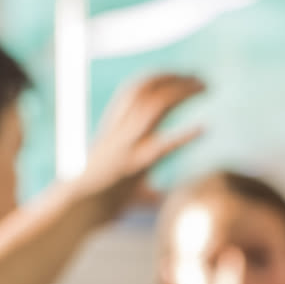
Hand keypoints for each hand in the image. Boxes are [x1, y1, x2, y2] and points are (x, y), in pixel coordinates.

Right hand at [74, 74, 204, 223]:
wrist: (78, 210)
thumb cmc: (100, 200)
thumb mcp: (125, 186)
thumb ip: (146, 188)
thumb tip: (160, 198)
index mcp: (115, 127)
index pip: (136, 89)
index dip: (160, 77)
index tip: (184, 74)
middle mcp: (121, 130)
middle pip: (148, 89)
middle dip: (175, 78)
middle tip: (202, 78)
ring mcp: (127, 145)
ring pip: (155, 106)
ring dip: (181, 92)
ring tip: (206, 87)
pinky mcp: (134, 165)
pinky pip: (162, 146)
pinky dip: (184, 137)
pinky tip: (205, 129)